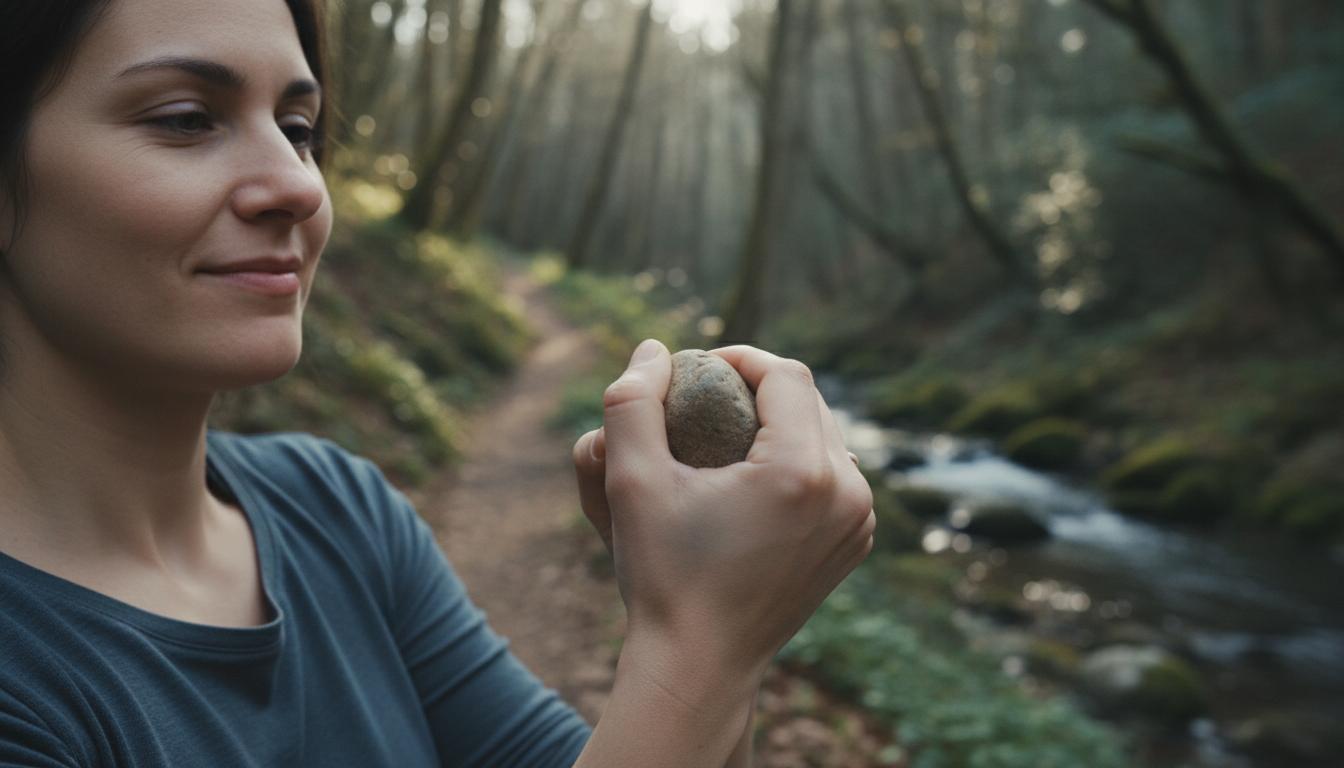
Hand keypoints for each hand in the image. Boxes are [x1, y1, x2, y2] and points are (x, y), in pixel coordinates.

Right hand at [572, 340, 874, 677]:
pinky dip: (800, 460)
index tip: (699, 368)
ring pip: (826, 436)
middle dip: (759, 387)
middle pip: (811, 401)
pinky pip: (835, 476)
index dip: (741, 357)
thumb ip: (631, 403)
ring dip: (782, 421)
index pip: (785, 375)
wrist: (699, 664)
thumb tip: (651, 350)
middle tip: (708, 394)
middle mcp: (847, 492)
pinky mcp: (855, 543)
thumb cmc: (662, 575)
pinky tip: (755, 470)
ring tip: (728, 428)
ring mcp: (859, 522)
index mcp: (801, 471)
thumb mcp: (630, 483)